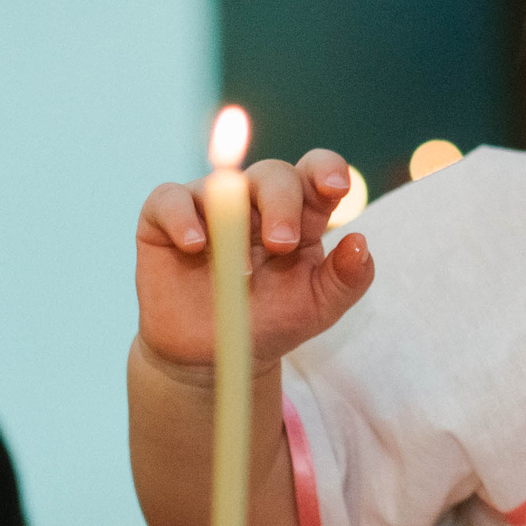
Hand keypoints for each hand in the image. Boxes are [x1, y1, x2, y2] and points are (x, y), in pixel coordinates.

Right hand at [135, 148, 373, 374]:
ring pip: (223, 183)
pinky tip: (196, 245)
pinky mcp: (164, 218)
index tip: (336, 188)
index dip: (326, 169)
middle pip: (273, 174)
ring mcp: (209, 205)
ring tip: (240, 270)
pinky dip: (183, 217)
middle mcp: (254, 200)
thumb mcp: (318, 308)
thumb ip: (347, 279)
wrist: (212, 356)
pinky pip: (170, 199)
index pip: (314, 172)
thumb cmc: (270, 322)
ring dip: (234, 218)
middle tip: (283, 244)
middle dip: (282, 204)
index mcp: (299, 212)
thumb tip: (360, 242)